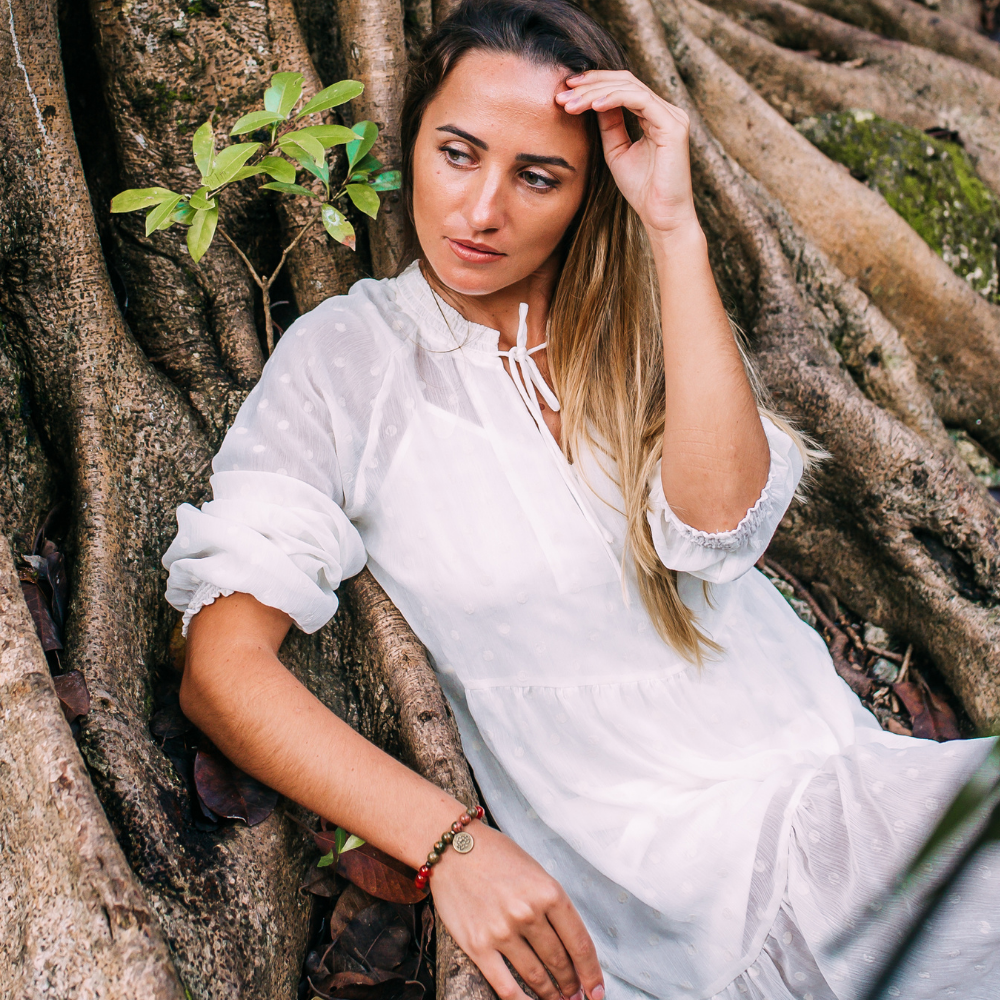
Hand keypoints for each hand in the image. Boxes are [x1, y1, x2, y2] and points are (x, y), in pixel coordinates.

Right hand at [430, 822, 604, 999]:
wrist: (452, 848)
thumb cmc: (496, 856)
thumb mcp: (535, 871)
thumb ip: (552, 904)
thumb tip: (570, 942)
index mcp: (549, 892)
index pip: (580, 943)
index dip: (592, 973)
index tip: (597, 990)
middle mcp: (528, 913)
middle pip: (560, 962)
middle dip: (572, 984)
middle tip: (577, 995)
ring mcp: (502, 932)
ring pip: (536, 977)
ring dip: (551, 994)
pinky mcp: (478, 946)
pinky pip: (506, 987)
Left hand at [556, 70, 697, 236]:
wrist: (661, 217)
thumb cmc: (642, 190)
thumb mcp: (616, 151)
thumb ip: (609, 125)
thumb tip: (592, 100)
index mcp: (655, 116)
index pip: (623, 87)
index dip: (594, 84)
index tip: (566, 91)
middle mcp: (666, 111)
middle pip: (625, 81)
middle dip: (591, 85)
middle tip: (562, 94)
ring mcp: (672, 116)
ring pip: (630, 87)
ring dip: (596, 92)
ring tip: (571, 103)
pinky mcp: (673, 125)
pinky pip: (640, 100)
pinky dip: (615, 99)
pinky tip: (594, 105)